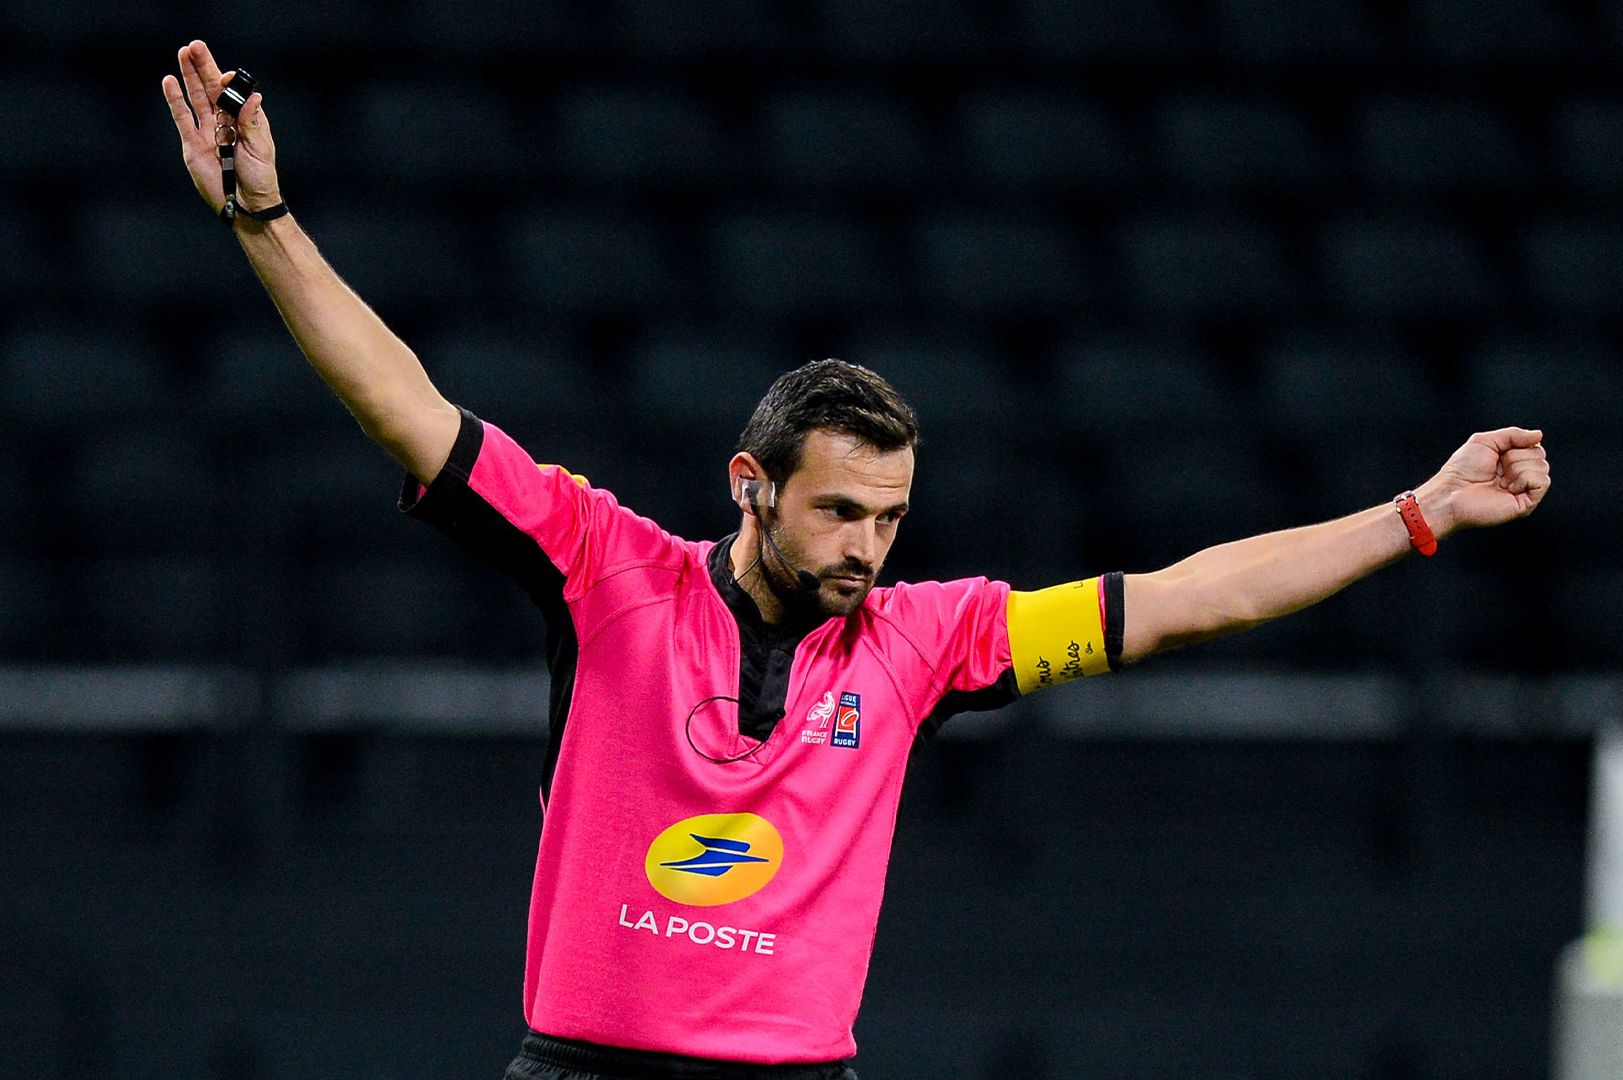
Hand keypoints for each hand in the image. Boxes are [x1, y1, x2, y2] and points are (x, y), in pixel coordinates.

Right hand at [161, 40, 281, 214]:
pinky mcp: (192, 144)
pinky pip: (182, 118)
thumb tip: (254, 96)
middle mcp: (224, 121)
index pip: (233, 93)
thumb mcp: (260, 149)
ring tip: (183, 53)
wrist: (246, 204)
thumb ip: (252, 122)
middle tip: (194, 45)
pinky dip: (175, 100)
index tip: (225, 76)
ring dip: (189, 76)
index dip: (228, 82)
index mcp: (245, 120)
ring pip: (195, 98)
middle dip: (203, 66)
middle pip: (211, 89)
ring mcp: (207, 131)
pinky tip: (169, 81)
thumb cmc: (260, 178)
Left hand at [1416, 427, 1550, 535]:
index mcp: (1511, 461)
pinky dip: (1525, 479)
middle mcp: (1520, 475)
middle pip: (1539, 454)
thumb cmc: (1462, 469)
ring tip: (1500, 480)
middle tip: (1497, 469)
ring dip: (1518, 468)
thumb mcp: (1485, 441)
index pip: (1533, 445)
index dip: (1517, 444)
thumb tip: (1539, 434)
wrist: (1452, 492)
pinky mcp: (1526, 504)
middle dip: (1516, 456)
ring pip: (1543, 467)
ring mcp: (1524, 490)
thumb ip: (1513, 434)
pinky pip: (1543, 482)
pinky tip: (1508, 488)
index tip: (1499, 454)